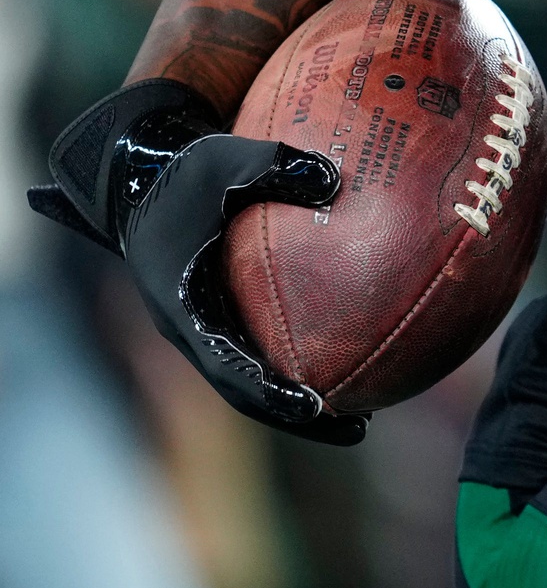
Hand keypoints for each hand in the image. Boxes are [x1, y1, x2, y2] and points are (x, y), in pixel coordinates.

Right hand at [29, 81, 366, 444]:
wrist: (137, 175)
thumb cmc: (181, 169)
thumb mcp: (222, 160)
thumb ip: (275, 167)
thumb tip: (333, 180)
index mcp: (183, 305)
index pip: (227, 364)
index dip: (268, 391)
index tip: (312, 406)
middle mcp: (191, 326)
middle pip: (246, 391)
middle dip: (298, 417)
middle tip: (358, 428)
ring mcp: (204, 323)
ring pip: (253, 378)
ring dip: (302, 401)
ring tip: (367, 412)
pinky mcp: (218, 312)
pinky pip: (263, 346)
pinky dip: (302, 359)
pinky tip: (358, 354)